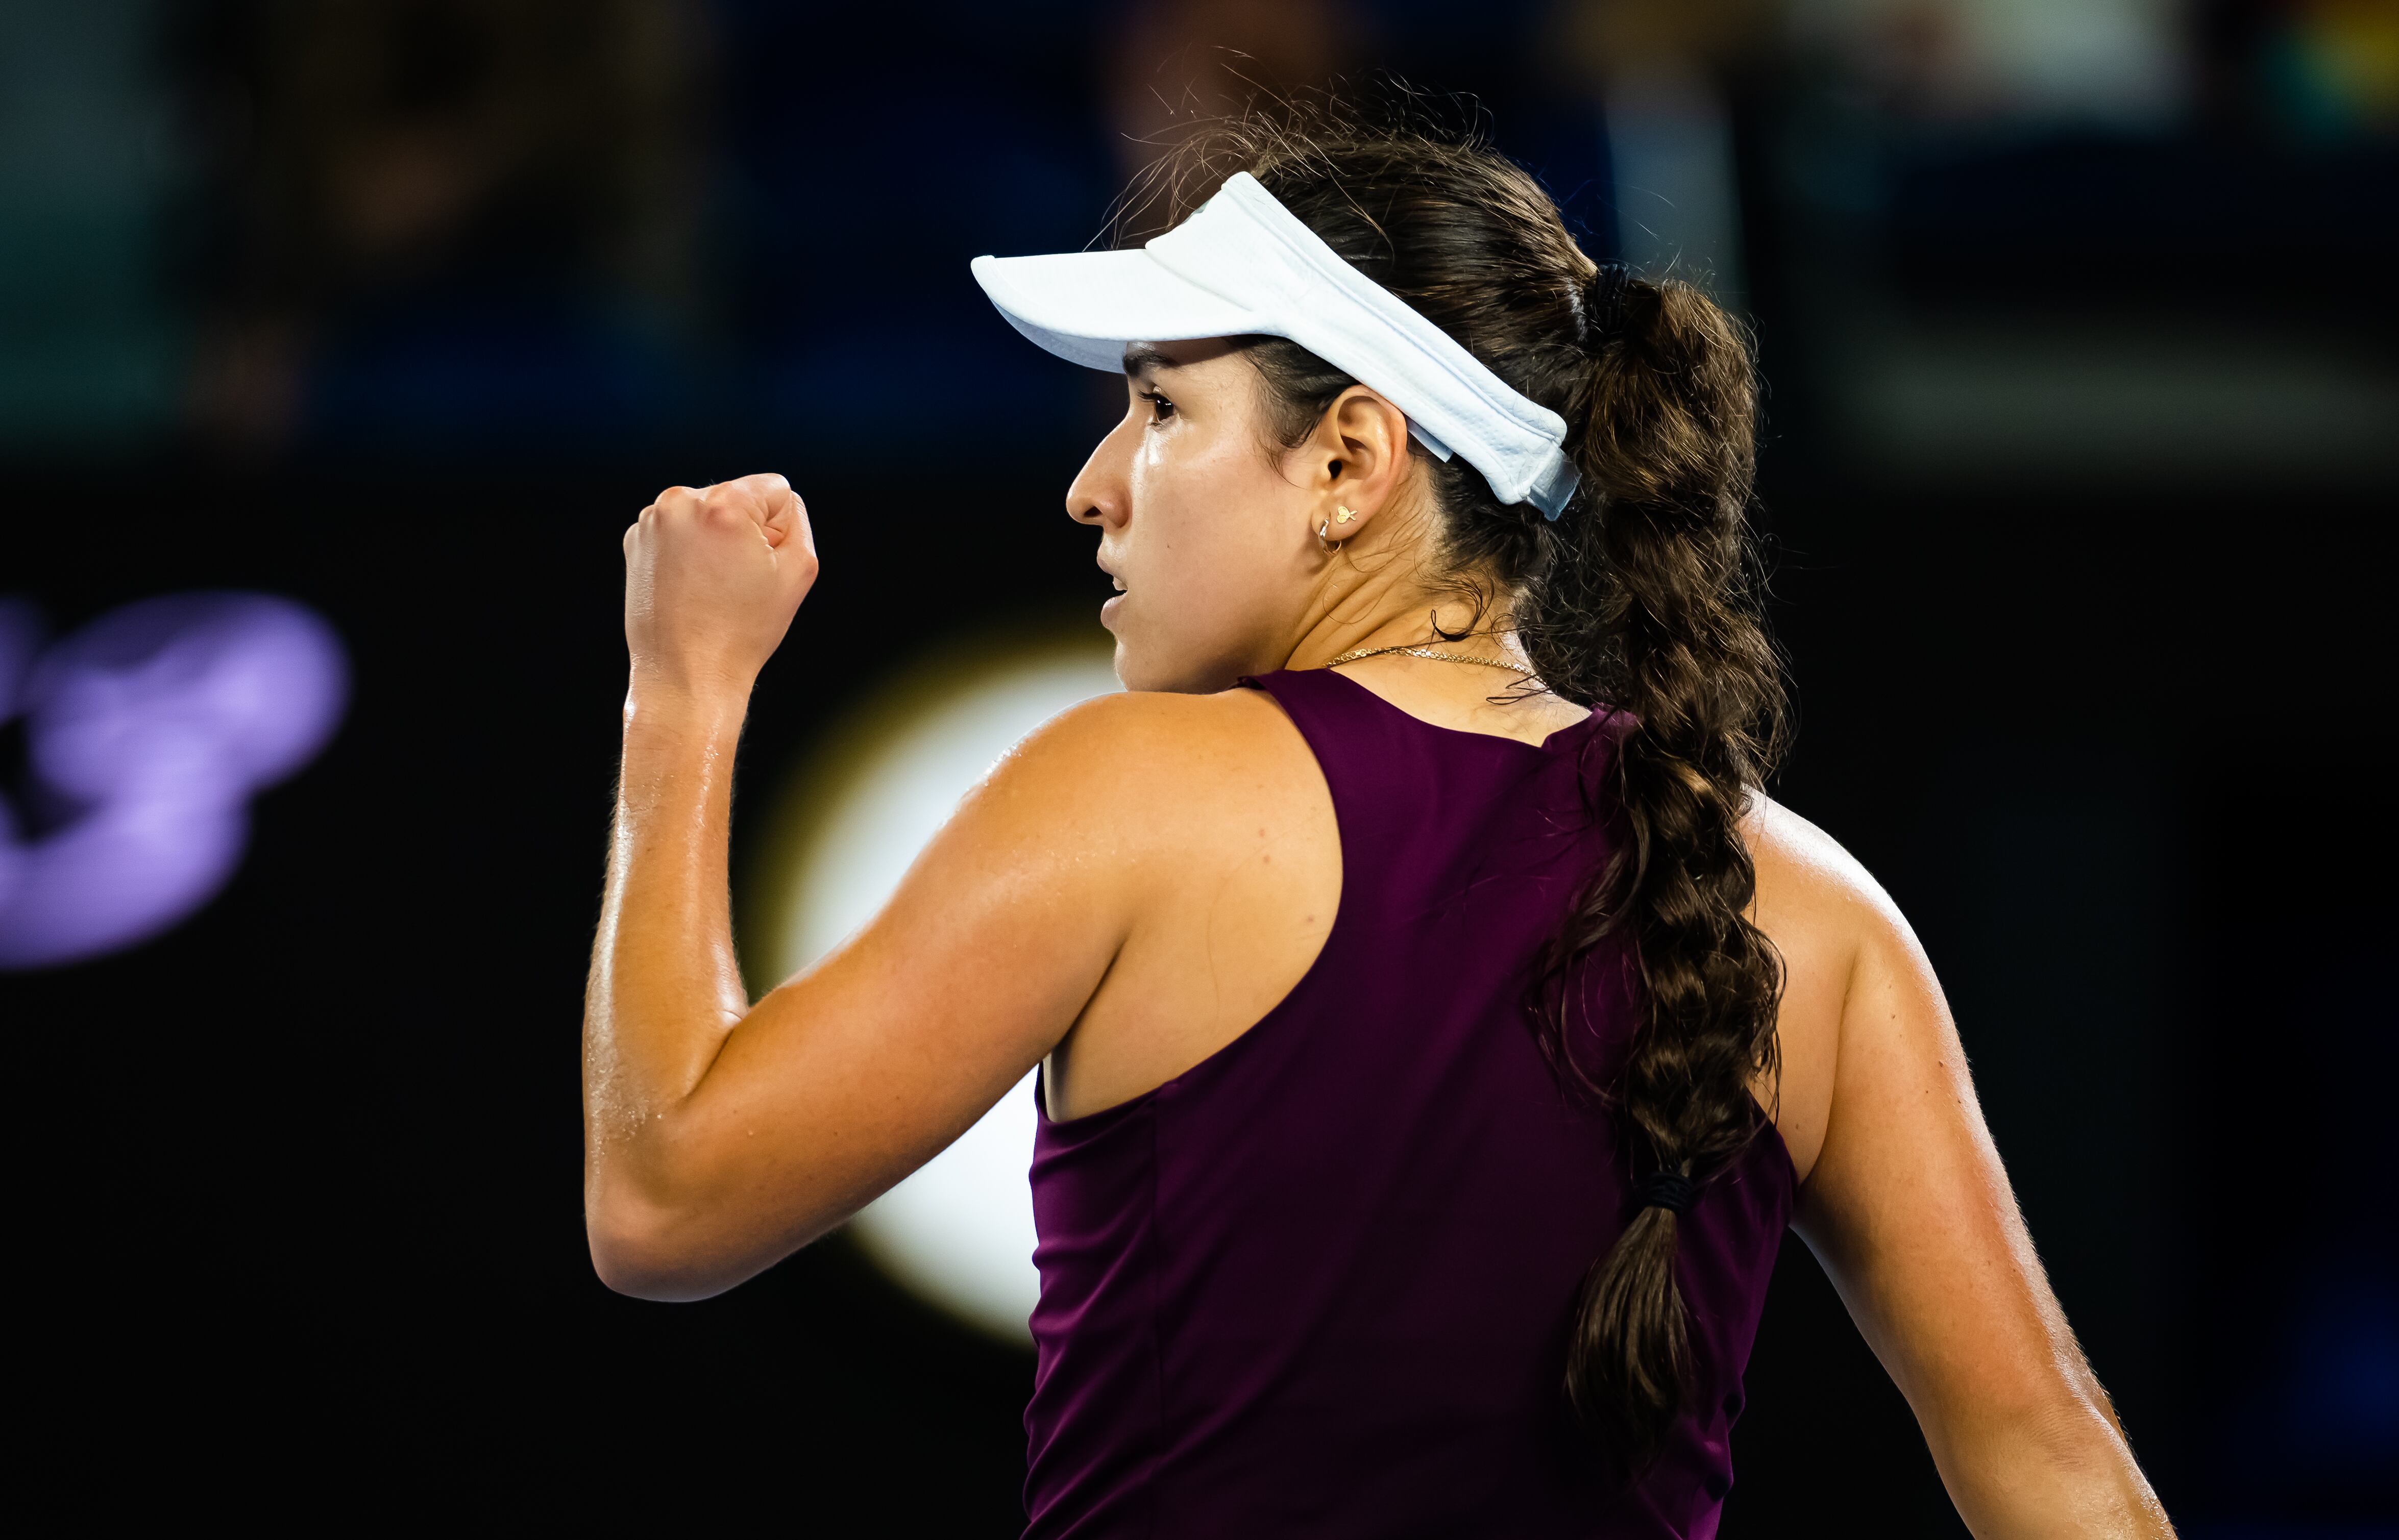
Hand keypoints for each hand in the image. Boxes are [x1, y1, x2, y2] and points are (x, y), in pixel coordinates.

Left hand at [623, 474, 817, 701]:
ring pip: (708, 513)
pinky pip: (680, 530)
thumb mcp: (800, 570)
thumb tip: (774, 506)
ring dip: (716, 540)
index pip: (776, 489)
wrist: (687, 675)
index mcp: (724, 504)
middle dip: (745, 532)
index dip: (779, 530)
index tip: (759, 567)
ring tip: (712, 586)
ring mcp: (652, 520)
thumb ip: (797, 520)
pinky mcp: (636, 539)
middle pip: (739, 497)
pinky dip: (689, 551)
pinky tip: (691, 586)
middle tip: (736, 582)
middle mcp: (681, 502)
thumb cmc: (745, 630)